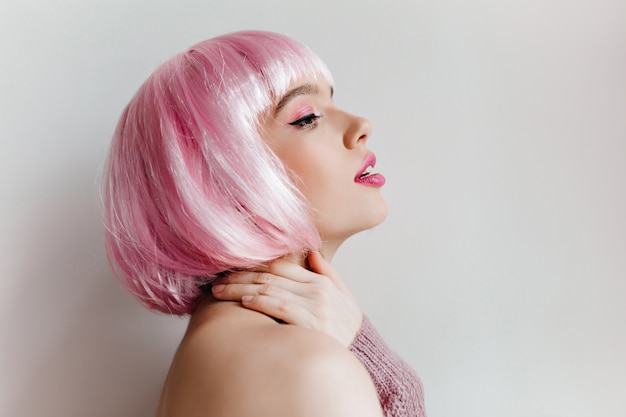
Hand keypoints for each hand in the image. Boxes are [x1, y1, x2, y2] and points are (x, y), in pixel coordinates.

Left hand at [210, 252, 362, 346]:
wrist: (363, 351)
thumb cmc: (347, 326)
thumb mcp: (344, 295)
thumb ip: (328, 273)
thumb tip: (312, 253)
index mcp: (321, 281)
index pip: (280, 267)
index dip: (253, 266)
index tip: (231, 271)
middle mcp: (318, 290)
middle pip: (269, 277)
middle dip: (239, 278)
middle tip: (217, 282)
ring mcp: (316, 307)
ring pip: (270, 290)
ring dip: (241, 289)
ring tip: (221, 292)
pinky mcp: (312, 325)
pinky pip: (281, 308)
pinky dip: (262, 302)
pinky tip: (245, 302)